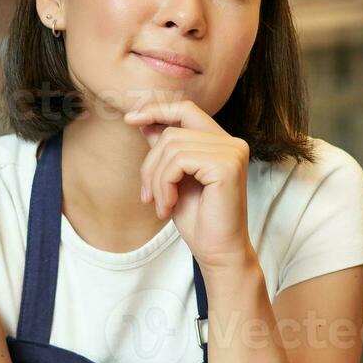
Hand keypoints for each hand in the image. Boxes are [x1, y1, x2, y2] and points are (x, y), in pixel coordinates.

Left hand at [123, 99, 253, 271]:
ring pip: (171, 146)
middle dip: (150, 164)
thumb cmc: (199, 220)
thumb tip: (144, 121)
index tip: (130, 119)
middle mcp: (231, 142)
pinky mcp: (226, 166)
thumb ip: (166, 150)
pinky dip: (164, 185)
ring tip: (160, 204)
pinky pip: (178, 161)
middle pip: (172, 132)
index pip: (186, 109)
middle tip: (147, 195)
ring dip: (156, 179)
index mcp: (222, 143)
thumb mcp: (174, 179)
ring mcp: (231, 152)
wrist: (218, 252)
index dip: (157, 110)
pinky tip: (169, 206)